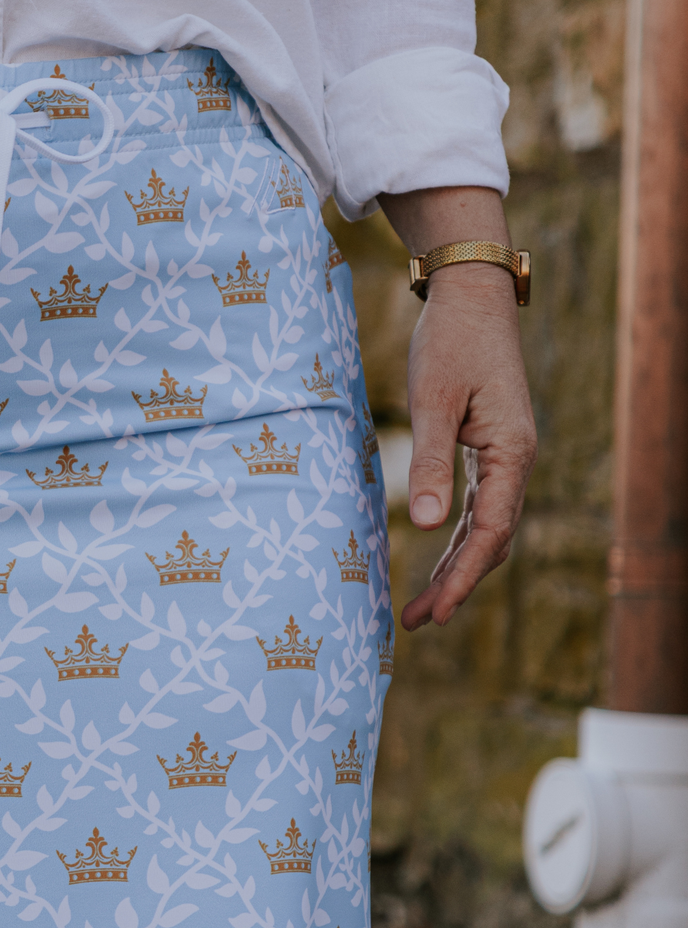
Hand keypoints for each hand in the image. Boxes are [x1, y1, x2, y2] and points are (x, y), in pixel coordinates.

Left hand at [376, 187, 536, 629]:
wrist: (470, 299)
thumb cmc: (450, 344)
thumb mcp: (434, 403)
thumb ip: (429, 464)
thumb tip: (423, 526)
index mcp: (511, 453)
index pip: (489, 532)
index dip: (461, 578)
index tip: (433, 612)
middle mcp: (516, 462)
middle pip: (490, 541)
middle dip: (456, 585)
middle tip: (417, 623)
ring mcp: (504, 458)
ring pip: (484, 530)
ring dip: (455, 569)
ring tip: (419, 608)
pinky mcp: (489, 451)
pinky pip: (477, 509)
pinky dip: (456, 540)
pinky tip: (435, 559)